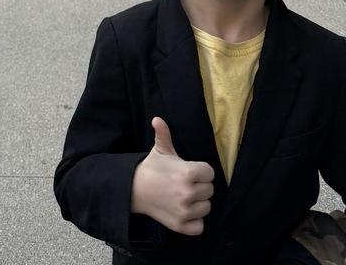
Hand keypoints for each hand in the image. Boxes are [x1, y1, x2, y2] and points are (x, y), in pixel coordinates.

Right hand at [130, 117, 213, 235]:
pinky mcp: (180, 226)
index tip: (190, 171)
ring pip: (206, 208)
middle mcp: (188, 193)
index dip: (201, 171)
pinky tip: (186, 211)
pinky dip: (195, 221)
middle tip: (185, 183)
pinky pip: (200, 226)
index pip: (210, 173)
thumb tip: (157, 119)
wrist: (135, 189)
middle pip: (210, 190)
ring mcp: (184, 211)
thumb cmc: (152, 168)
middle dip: (200, 186)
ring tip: (185, 196)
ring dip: (198, 203)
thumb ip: (164, 133)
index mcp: (187, 172)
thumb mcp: (160, 149)